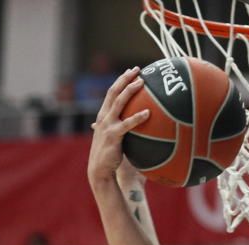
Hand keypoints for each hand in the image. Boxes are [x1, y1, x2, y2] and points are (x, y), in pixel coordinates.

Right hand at [87, 67, 148, 187]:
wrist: (100, 171)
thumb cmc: (109, 157)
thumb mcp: (113, 139)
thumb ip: (120, 130)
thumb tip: (135, 128)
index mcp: (103, 116)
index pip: (111, 93)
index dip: (121, 80)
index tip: (131, 71)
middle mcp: (103, 117)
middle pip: (114, 92)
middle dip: (125, 78)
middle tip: (138, 69)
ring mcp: (107, 125)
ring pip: (119, 102)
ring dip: (130, 90)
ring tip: (142, 83)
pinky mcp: (113, 136)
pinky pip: (127, 124)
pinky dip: (137, 117)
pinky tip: (148, 113)